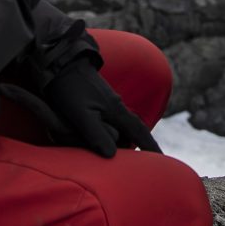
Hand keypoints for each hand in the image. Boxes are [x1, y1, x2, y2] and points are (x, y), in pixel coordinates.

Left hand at [40, 60, 160, 158]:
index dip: (150, 146)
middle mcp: (116, 107)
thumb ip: (97, 134)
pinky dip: (115, 131)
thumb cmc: (70, 90)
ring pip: (123, 125)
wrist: (62, 64)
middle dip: (141, 143)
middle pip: (134, 130)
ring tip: (126, 153)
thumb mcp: (81, 114)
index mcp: (116, 111)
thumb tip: (112, 155)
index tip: (162, 159)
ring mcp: (108, 103)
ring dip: (127, 138)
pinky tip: (109, 136)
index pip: (139, 132)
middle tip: (144, 161)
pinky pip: (113, 121)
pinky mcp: (98, 101)